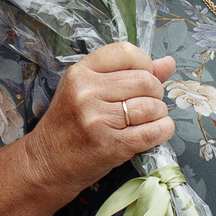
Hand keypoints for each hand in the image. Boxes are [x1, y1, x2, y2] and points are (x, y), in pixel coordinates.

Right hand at [26, 41, 176, 195]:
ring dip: (159, 113)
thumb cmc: (69, 125)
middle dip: (156, 91)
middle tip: (147, 102)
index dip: (144, 63)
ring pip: (152, 106)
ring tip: (149, 119)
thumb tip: (168, 63)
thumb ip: (127, 73)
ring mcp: (98, 120)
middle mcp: (87, 93)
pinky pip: (153, 132)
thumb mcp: (88, 91)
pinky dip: (163, 130)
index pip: (126, 52)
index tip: (143, 76)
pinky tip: (159, 130)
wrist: (47, 163)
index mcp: (80, 72)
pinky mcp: (110, 145)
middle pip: (145, 80)